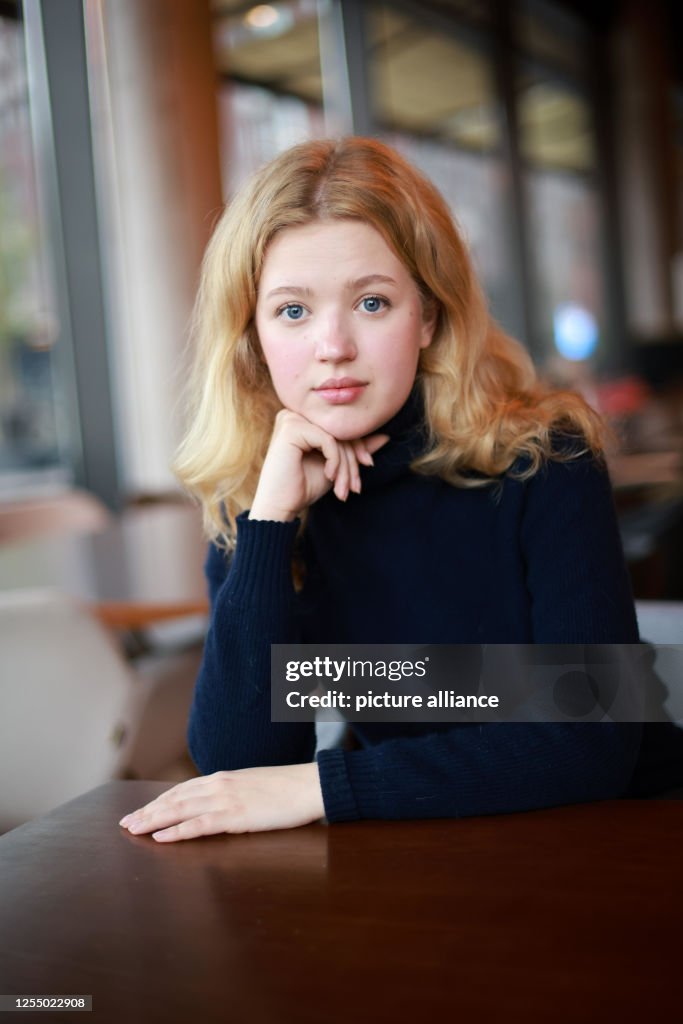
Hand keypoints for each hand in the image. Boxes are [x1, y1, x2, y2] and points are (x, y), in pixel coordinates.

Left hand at [118, 762, 324, 841]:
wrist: (309, 785)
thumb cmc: (287, 788)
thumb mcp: (253, 785)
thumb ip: (232, 792)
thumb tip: (218, 803)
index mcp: (223, 777)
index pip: (182, 789)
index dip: (158, 801)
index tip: (140, 810)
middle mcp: (218, 785)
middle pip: (174, 799)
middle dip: (147, 812)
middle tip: (125, 824)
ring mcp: (225, 800)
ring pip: (179, 810)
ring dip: (153, 821)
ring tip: (133, 830)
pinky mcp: (235, 816)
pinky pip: (199, 825)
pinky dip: (177, 832)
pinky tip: (160, 838)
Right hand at [249, 409, 388, 521]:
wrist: (280, 506)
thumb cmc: (304, 486)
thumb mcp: (337, 466)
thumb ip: (356, 449)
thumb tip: (386, 435)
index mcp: (305, 418)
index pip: (342, 424)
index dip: (359, 445)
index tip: (368, 465)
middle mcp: (296, 413)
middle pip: (341, 429)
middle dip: (353, 460)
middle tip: (355, 486)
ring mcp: (292, 418)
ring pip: (337, 435)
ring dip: (345, 465)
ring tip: (343, 488)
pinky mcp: (291, 427)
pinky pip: (329, 439)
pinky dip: (335, 460)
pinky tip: (328, 476)